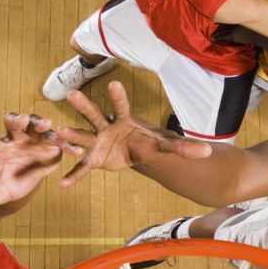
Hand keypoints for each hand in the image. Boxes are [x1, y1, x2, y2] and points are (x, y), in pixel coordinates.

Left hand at [0, 113, 81, 221]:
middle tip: (20, 120)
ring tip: (46, 123)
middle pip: (13, 124)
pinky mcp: (49, 140)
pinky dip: (65, 143)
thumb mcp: (1, 192)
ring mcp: (33, 136)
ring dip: (40, 122)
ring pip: (35, 124)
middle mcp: (16, 138)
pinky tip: (74, 150)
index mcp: (1, 149)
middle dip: (17, 120)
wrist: (28, 175)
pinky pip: (57, 139)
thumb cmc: (12, 180)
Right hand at [55, 81, 211, 186]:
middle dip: (84, 106)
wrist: (138, 150)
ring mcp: (98, 141)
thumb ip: (184, 148)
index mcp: (125, 119)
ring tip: (59, 132)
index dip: (118, 96)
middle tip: (72, 94)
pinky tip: (62, 185)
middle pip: (95, 115)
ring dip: (72, 136)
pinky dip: (73, 175)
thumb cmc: (150, 142)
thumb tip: (208, 152)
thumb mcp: (167, 146)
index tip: (114, 83)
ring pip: (83, 136)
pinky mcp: (94, 158)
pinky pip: (82, 167)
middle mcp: (107, 126)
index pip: (122, 106)